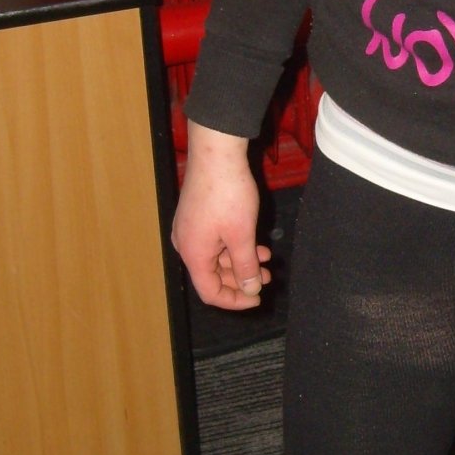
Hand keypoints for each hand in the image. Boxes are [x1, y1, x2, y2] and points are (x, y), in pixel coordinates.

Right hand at [171, 121, 272, 309]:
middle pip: (212, 276)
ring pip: (216, 257)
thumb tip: (250, 289)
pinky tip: (256, 242)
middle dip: (241, 279)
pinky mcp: (197, 215)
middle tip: (267, 278)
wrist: (216, 153)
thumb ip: (245, 265)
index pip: (210, 292)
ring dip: (241, 261)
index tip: (257, 298)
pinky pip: (215, 240)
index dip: (234, 300)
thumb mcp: (242, 235)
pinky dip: (235, 245)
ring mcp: (190, 228)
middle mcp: (186, 244)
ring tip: (266, 260)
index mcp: (193, 254)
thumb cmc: (228, 194)